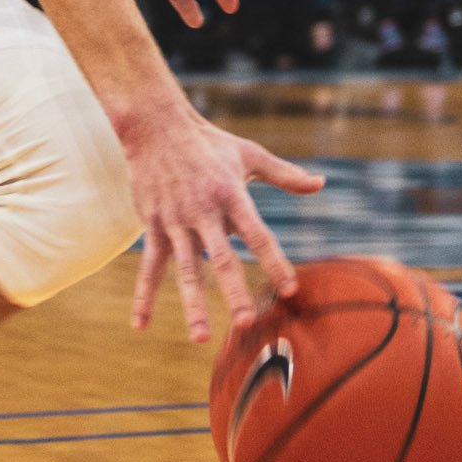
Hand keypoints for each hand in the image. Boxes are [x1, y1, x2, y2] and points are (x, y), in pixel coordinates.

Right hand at [123, 100, 324, 342]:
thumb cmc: (208, 141)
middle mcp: (203, 209)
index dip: (273, 261)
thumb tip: (321, 183)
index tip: (289, 289)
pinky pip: (150, 265)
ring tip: (200, 337)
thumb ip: (284, 174)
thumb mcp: (248, 154)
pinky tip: (141, 324)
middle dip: (233, 289)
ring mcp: (175, 219)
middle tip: (245, 320)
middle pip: (221, 256)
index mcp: (230, 193)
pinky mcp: (153, 224)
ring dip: (192, 302)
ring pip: (185, 267)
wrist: (154, 125)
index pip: (257, 233)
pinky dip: (144, 295)